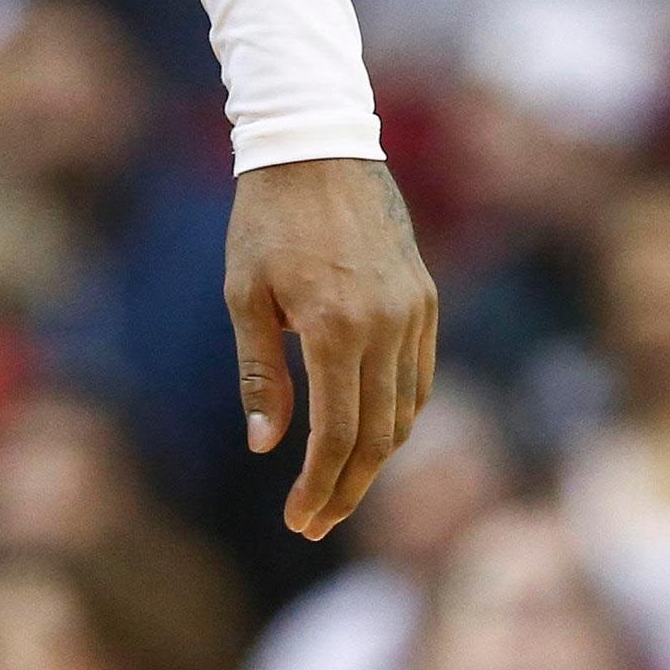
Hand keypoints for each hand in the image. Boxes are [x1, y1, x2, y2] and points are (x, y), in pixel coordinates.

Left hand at [224, 157, 437, 540]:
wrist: (317, 148)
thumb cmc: (265, 221)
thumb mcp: (244, 296)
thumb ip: (260, 375)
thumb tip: (265, 446)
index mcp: (336, 329)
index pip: (338, 435)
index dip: (320, 486)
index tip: (298, 520)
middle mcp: (386, 327)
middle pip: (379, 437)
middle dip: (347, 487)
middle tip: (316, 521)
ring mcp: (414, 313)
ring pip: (406, 413)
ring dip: (376, 458)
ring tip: (338, 486)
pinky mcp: (426, 299)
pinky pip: (419, 377)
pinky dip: (398, 415)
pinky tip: (371, 433)